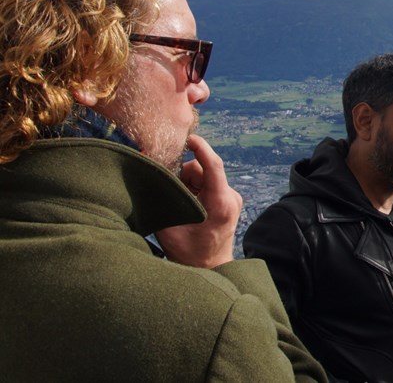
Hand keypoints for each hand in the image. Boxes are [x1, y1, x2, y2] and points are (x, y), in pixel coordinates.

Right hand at [155, 134, 241, 268]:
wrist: (210, 268)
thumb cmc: (189, 254)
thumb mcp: (168, 229)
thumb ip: (162, 201)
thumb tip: (148, 178)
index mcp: (220, 203)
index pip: (213, 166)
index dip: (201, 148)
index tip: (189, 138)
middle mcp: (230, 197)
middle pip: (202, 170)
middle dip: (182, 176)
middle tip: (170, 192)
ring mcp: (231, 198)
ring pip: (203, 175)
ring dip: (187, 183)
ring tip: (180, 204)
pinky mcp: (228, 199)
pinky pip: (207, 183)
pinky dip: (193, 188)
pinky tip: (187, 204)